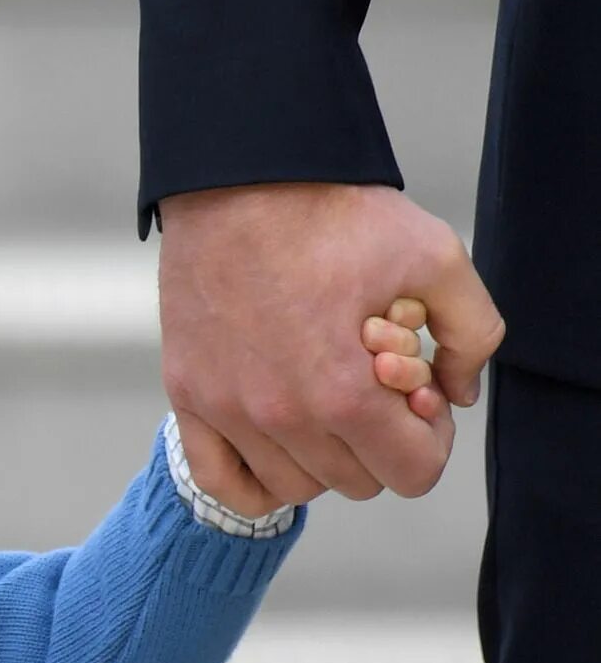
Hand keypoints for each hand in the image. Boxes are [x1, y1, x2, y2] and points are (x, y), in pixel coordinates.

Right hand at [158, 182, 505, 514]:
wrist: (241, 175)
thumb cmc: (333, 212)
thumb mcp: (435, 254)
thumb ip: (474, 332)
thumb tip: (458, 393)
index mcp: (344, 393)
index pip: (411, 474)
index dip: (431, 441)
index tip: (421, 401)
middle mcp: (281, 417)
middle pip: (358, 482)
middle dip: (381, 442)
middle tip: (377, 387)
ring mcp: (228, 412)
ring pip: (298, 487)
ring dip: (325, 457)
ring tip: (328, 401)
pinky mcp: (189, 397)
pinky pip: (223, 482)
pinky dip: (255, 480)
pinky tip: (279, 445)